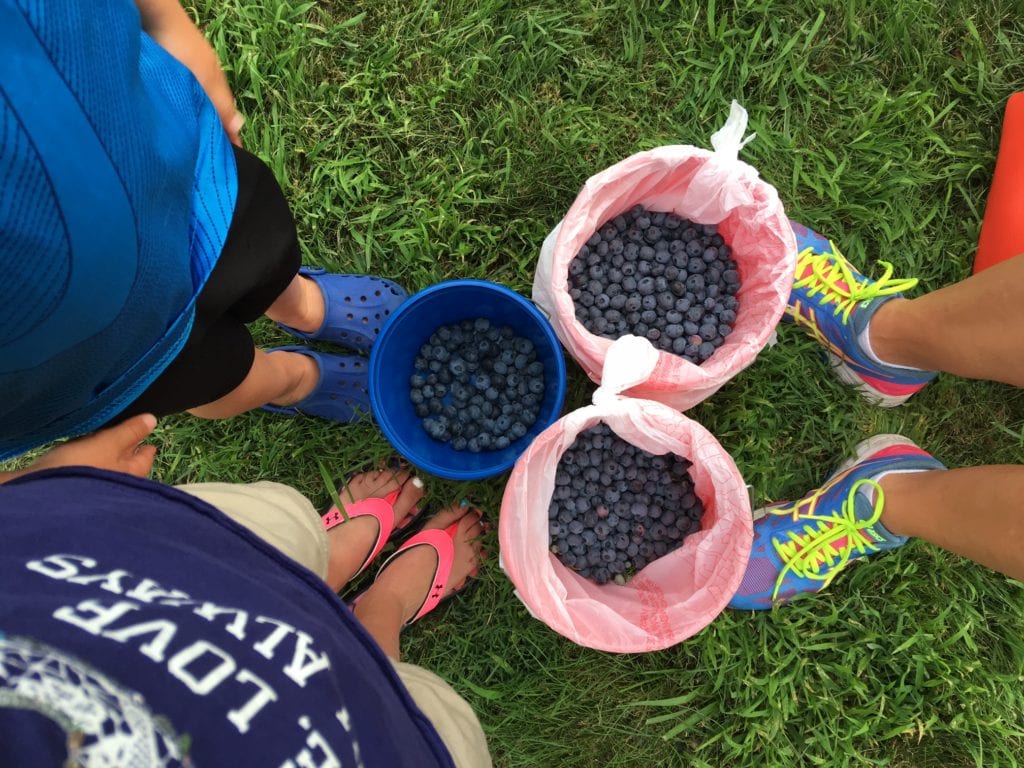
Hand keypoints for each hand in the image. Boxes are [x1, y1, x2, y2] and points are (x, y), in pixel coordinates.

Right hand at [10, 414, 159, 480]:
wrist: (42, 493)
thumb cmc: (83, 466)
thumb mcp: (109, 443)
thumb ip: (129, 431)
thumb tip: (152, 421)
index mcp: (131, 474)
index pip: (145, 458)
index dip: (146, 447)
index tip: (149, 442)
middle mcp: (116, 483)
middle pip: (125, 463)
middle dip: (125, 450)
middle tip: (126, 435)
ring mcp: (95, 485)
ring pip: (105, 466)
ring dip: (104, 454)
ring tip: (102, 440)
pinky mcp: (74, 485)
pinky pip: (85, 468)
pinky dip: (86, 459)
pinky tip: (79, 451)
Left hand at [135, 0, 243, 145]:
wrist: (149, 15)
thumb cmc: (179, 44)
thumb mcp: (204, 77)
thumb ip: (221, 103)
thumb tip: (240, 128)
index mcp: (214, 81)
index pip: (227, 115)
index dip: (229, 136)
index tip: (229, 160)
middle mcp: (199, 80)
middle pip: (210, 111)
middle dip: (210, 131)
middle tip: (205, 157)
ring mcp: (181, 76)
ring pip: (192, 104)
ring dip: (192, 121)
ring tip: (188, 143)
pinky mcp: (163, 73)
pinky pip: (174, 97)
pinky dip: (176, 110)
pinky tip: (170, 119)